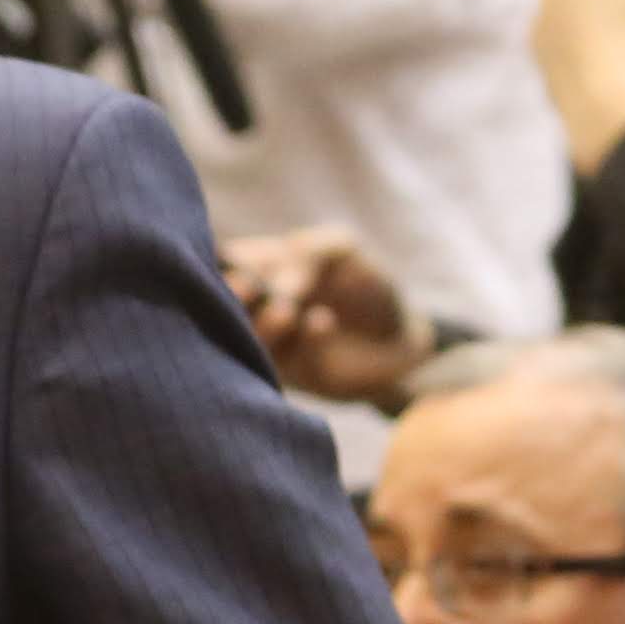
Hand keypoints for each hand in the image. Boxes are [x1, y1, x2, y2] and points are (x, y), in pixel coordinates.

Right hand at [220, 224, 432, 405]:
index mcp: (261, 271)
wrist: (402, 337)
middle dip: (231, 296)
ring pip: (250, 337)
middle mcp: (259, 309)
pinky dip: (306, 339)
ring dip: (265, 323)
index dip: (222, 260)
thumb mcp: (342, 249)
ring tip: (286, 311)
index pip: (225, 262)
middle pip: (225, 304)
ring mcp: (274, 344)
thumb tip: (281, 279)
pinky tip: (323, 321)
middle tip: (244, 287)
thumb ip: (310, 250)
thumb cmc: (367, 286)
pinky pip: (290, 360)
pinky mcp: (297, 374)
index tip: (234, 260)